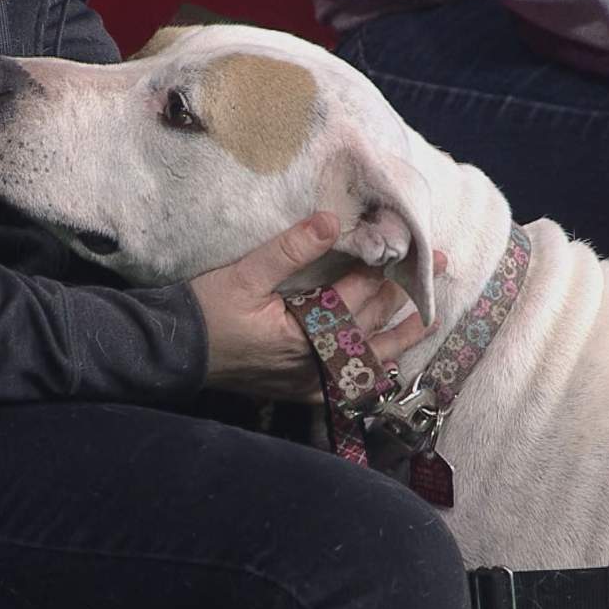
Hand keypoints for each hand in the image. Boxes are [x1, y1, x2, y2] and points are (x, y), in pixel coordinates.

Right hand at [190, 212, 445, 400]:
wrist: (172, 353)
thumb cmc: (205, 312)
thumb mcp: (245, 274)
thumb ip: (289, 249)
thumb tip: (330, 220)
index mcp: (306, 331)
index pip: (358, 294)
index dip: (386, 264)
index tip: (411, 240)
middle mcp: (316, 361)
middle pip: (373, 324)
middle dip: (406, 292)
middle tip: (437, 265)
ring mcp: (310, 381)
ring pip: (370, 359)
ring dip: (401, 334)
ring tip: (430, 315)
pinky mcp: (300, 389)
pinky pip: (347, 385)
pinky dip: (371, 371)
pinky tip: (387, 363)